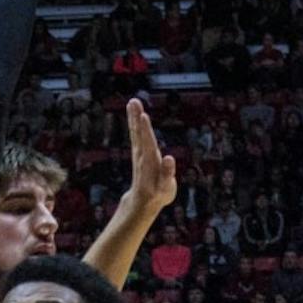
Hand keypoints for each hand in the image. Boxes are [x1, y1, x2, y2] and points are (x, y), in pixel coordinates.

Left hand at [123, 98, 176, 215]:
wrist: (144, 201)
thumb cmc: (158, 194)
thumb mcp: (165, 188)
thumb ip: (167, 174)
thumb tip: (170, 158)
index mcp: (150, 163)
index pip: (147, 144)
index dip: (146, 131)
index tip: (143, 116)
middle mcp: (142, 156)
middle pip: (139, 135)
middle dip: (137, 119)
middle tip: (134, 102)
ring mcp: (139, 153)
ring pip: (136, 133)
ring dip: (134, 117)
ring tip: (133, 101)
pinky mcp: (139, 152)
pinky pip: (136, 134)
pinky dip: (135, 123)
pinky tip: (134, 112)